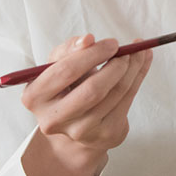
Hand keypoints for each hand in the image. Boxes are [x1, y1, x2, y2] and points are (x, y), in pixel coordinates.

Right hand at [20, 34, 151, 175]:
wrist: (77, 119)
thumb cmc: (66, 84)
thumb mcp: (59, 63)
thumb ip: (70, 48)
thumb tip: (88, 39)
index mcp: (35, 97)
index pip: (65, 71)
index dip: (92, 55)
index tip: (112, 43)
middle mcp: (53, 119)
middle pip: (92, 90)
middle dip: (116, 66)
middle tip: (129, 50)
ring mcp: (80, 132)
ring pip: (114, 94)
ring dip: (133, 69)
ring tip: (138, 54)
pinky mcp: (105, 135)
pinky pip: (126, 102)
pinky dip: (138, 79)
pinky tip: (141, 66)